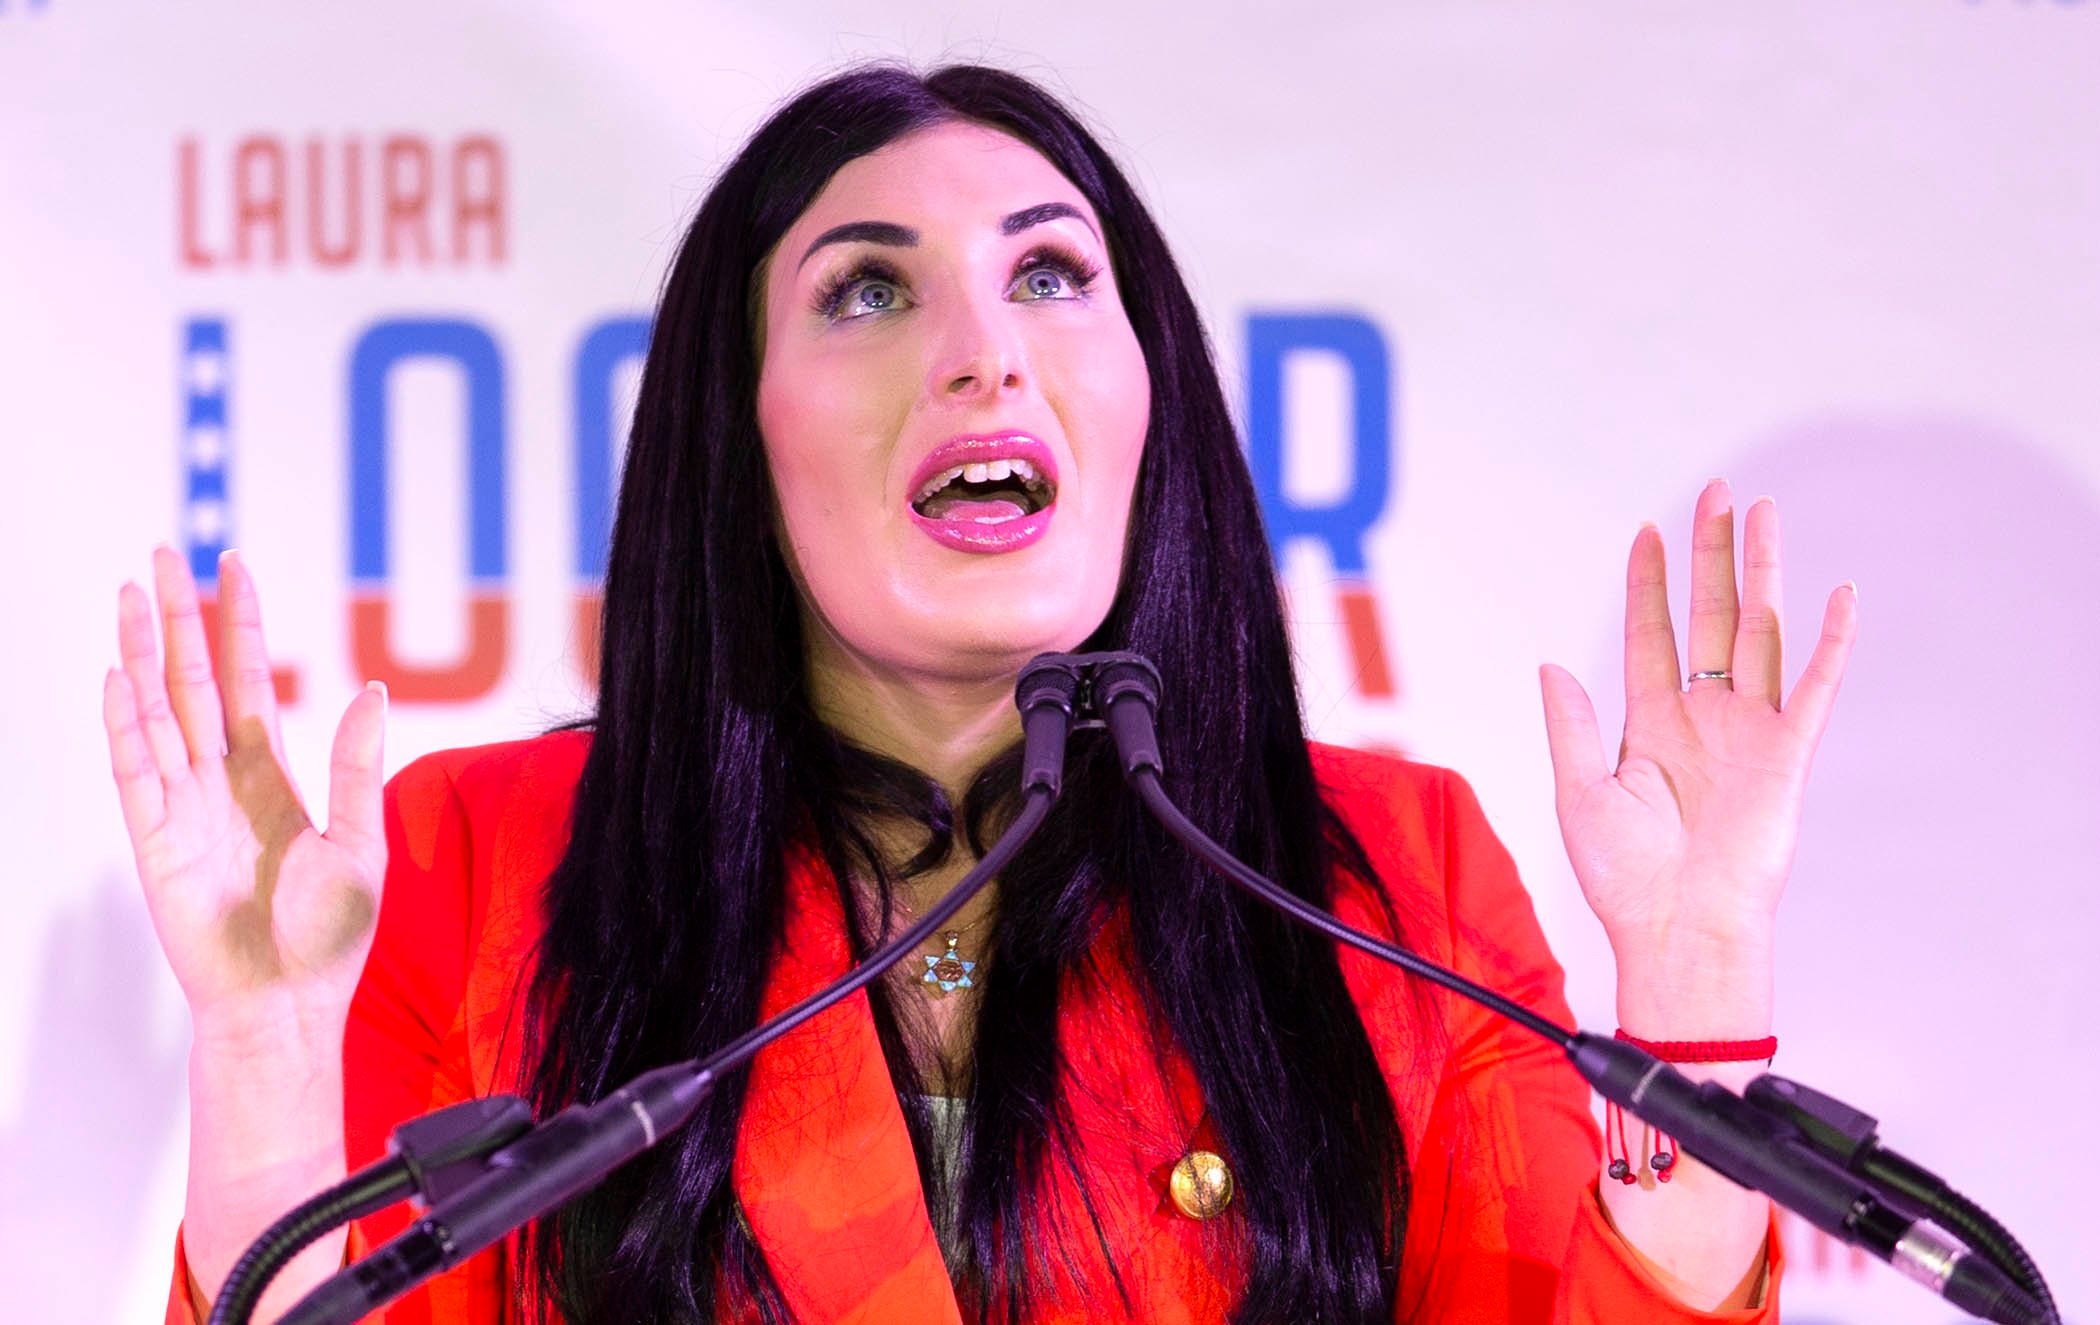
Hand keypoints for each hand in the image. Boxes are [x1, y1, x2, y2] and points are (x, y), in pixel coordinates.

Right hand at [102, 547, 386, 1044]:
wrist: (289, 1006)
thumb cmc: (326, 938)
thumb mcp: (362, 840)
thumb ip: (359, 763)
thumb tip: (374, 688)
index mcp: (272, 777)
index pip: (248, 681)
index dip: (241, 624)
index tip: (234, 566)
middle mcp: (220, 783)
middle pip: (191, 681)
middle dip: (178, 618)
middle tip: (162, 555)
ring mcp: (184, 809)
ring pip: (157, 713)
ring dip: (143, 654)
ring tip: (133, 594)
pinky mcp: (158, 844)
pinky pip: (136, 774)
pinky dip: (126, 727)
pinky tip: (119, 680)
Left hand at [1538, 481, 1856, 1021]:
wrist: (1677, 930)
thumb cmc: (1625, 879)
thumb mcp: (1579, 793)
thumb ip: (1571, 726)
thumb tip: (1551, 665)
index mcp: (1651, 724)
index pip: (1651, 634)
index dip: (1649, 583)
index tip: (1648, 531)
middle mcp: (1703, 718)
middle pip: (1710, 616)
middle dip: (1711, 554)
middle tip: (1717, 493)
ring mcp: (1749, 732)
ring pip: (1758, 633)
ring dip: (1763, 573)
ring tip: (1764, 513)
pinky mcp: (1788, 756)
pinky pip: (1814, 688)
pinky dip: (1830, 643)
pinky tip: (1838, 596)